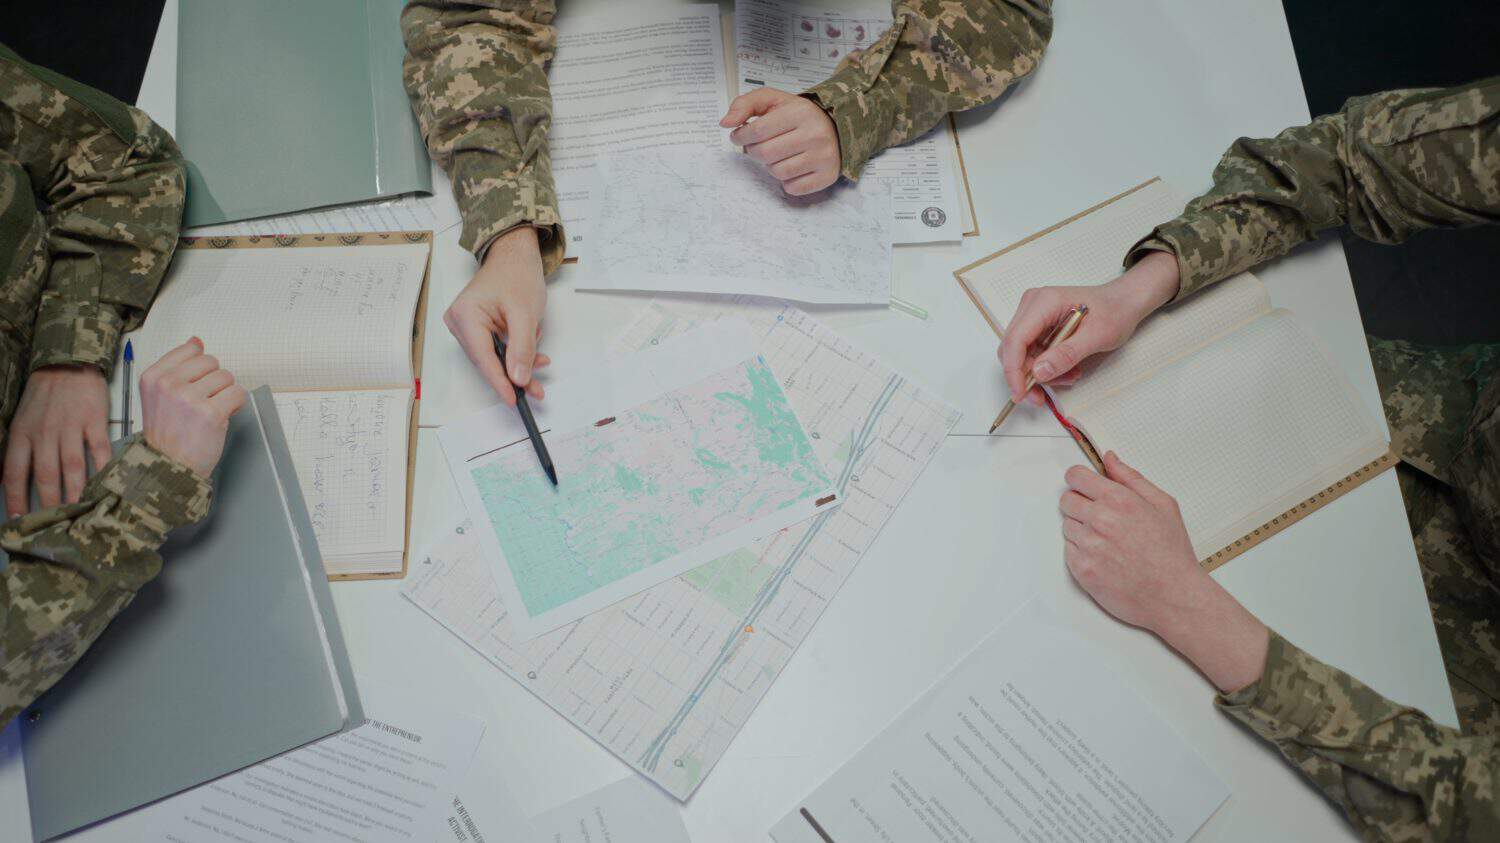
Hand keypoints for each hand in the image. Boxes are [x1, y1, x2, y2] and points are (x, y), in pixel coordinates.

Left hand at [4, 365, 111, 515]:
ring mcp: (70, 427)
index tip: (21, 518)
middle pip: (46, 475)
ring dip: (76, 492)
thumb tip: (19, 480)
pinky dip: (103, 468)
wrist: (68, 364)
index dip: (17, 498)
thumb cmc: (44, 395)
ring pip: (72, 467)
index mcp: (23, 434)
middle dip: (50, 503)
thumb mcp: (22, 419)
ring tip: (80, 511)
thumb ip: (22, 448)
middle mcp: (44, 433)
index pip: (15, 473)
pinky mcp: (94, 422)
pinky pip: (99, 450)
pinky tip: (106, 483)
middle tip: (56, 523)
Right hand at [139, 337, 246, 477]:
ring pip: (227, 377)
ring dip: (225, 394)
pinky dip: (236, 405)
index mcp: (153, 377)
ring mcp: (189, 398)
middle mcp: (168, 384)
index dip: (200, 369)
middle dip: (214, 381)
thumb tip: (196, 340)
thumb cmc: (168, 434)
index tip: (194, 385)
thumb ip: (178, 367)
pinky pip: (238, 393)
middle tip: (203, 403)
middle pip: (212, 362)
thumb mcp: (160, 395)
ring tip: (210, 412)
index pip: (191, 349)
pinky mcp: (211, 413)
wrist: (169, 467)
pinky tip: (222, 416)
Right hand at [445, 226, 551, 406]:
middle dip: (513, 374)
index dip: (499, 382)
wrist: (515, 255)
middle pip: (487, 361)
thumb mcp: (525, 314)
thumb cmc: (517, 275)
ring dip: (517, 363)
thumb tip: (519, 378)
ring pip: (493, 357)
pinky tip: (533, 353)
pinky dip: (515, 353)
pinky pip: (496, 348)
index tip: (513, 400)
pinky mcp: (477, 327)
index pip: (483, 358)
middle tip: (536, 389)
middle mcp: (459, 322)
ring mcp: (466, 326)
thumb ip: (522, 348)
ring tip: (541, 363)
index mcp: (465, 316)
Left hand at [720, 88, 839, 195]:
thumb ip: (745, 104)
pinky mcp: (827, 176)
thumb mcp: (774, 100)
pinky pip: (793, 188)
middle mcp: (814, 135)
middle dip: (755, 151)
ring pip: (778, 172)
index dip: (741, 136)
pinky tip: (791, 166)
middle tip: (759, 146)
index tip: (739, 136)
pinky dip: (786, 181)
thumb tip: (725, 123)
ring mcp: (823, 157)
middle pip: (765, 154)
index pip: (757, 131)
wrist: (837, 127)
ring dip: (770, 166)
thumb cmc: (799, 115)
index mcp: (799, 112)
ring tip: (778, 155)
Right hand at [998, 250, 1180, 405]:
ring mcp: (1033, 315)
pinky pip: (1031, 353)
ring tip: (1070, 376)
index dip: (1013, 370)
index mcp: (1044, 302)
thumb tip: (1039, 372)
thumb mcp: (1097, 336)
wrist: (1123, 303)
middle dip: (1026, 376)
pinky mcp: (1037, 326)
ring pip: (1021, 354)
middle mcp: (1032, 306)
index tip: (1021, 394)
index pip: (1015, 339)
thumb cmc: (1114, 312)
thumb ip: (1067, 354)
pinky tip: (1067, 370)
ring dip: (1041, 373)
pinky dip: (1046, 367)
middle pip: (1013, 349)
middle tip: (1044, 395)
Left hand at [1060, 451, 1268, 691]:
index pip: (1075, 477)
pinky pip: (1069, 550)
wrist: (1173, 596)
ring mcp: (1088, 545)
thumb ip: (1131, 478)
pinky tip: (1106, 558)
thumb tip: (1109, 458)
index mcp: (1118, 500)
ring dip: (1082, 530)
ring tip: (1110, 542)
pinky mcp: (1081, 569)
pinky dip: (1082, 553)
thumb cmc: (1171, 552)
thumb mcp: (1163, 504)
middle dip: (1080, 505)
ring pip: (1067, 526)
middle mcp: (1099, 520)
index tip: (1085, 486)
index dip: (1079, 480)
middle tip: (1102, 519)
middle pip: (1066, 500)